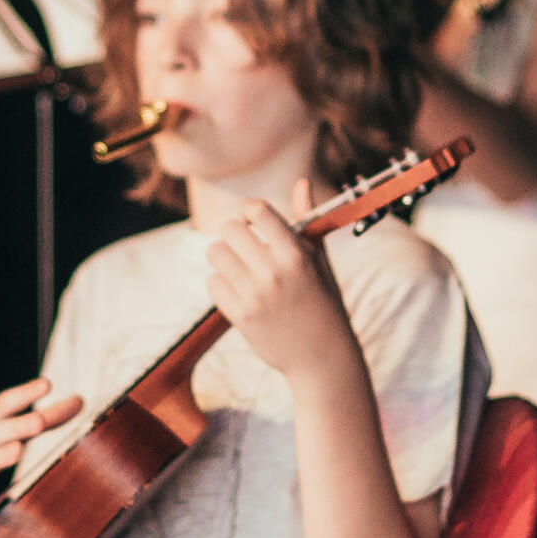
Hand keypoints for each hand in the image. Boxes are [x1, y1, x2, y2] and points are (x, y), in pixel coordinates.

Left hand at [205, 185, 356, 385]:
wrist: (322, 355)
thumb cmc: (323, 301)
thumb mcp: (320, 259)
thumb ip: (307, 219)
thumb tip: (302, 181)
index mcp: (296, 253)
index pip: (258, 210)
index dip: (247, 209)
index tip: (250, 219)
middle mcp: (274, 271)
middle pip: (229, 229)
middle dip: (233, 234)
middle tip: (244, 246)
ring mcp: (255, 295)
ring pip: (215, 253)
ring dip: (223, 257)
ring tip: (239, 267)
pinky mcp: (240, 316)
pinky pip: (213, 282)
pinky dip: (221, 283)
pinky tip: (238, 290)